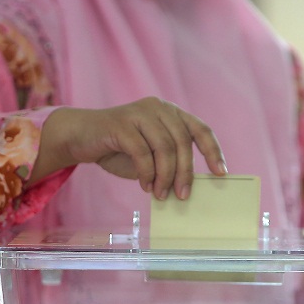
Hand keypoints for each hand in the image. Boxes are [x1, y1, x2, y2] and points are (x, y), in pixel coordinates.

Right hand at [33, 97, 226, 198]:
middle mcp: (159, 108)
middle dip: (185, 172)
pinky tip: (145, 186)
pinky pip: (142, 151)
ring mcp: (140, 112)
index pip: (200, 130)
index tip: (221, 173)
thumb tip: (187, 187)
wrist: (81, 137)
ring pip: (164, 147)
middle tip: (183, 196)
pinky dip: (146, 173)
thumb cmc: (118, 149)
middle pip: (183, 141)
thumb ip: (167, 164)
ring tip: (161, 195)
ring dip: (165, 176)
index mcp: (170, 114)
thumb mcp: (150, 157)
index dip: (213, 151)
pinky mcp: (121, 123)